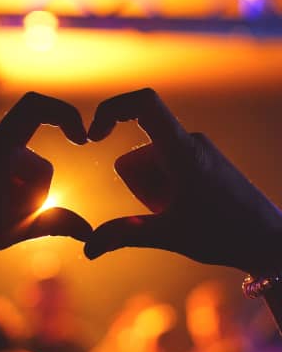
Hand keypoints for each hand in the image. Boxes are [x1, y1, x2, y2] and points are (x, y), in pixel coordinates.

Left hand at [0, 93, 90, 313]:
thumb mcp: (9, 231)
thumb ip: (52, 223)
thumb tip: (89, 231)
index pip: (38, 109)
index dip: (66, 115)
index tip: (82, 139)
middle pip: (31, 161)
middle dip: (34, 191)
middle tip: (15, 222)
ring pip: (14, 165)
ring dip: (16, 192)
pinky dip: (2, 186)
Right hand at [84, 88, 281, 275]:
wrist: (270, 241)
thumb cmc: (226, 235)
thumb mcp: (169, 235)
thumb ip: (124, 236)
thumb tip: (87, 248)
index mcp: (182, 150)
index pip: (144, 103)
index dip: (111, 109)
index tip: (94, 136)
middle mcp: (191, 141)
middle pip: (141, 150)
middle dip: (138, 183)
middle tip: (163, 212)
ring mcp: (198, 150)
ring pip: (152, 161)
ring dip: (151, 188)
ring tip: (178, 214)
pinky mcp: (203, 161)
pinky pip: (167, 166)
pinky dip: (163, 188)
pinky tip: (185, 211)